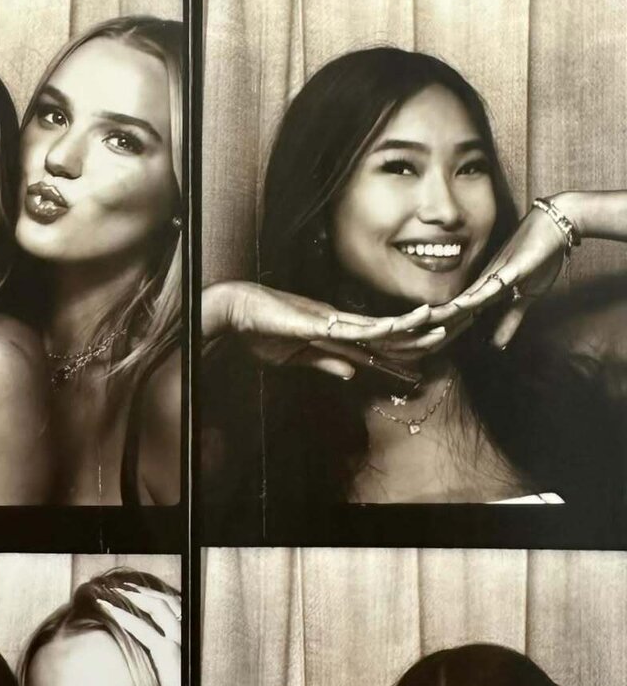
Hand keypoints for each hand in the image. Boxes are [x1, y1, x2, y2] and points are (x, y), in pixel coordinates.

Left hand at [97, 586, 180, 685]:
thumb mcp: (169, 675)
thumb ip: (160, 659)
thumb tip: (141, 651)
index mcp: (188, 641)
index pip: (175, 609)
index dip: (156, 598)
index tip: (136, 593)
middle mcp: (187, 638)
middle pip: (168, 602)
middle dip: (144, 592)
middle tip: (123, 587)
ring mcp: (180, 644)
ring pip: (160, 609)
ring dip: (135, 597)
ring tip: (115, 594)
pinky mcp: (169, 655)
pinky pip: (145, 630)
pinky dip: (127, 618)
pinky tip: (112, 612)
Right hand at [204, 280, 439, 380]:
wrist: (235, 312)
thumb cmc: (259, 331)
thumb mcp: (295, 357)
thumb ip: (324, 362)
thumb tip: (352, 372)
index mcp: (334, 333)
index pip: (376, 346)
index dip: (403, 353)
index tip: (427, 359)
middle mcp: (340, 323)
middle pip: (387, 336)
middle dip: (418, 339)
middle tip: (450, 338)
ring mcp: (332, 321)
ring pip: (379, 328)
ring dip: (410, 331)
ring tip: (439, 329)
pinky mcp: (320, 322)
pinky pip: (355, 326)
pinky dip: (381, 327)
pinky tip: (402, 326)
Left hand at [430, 203, 568, 348]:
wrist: (555, 224)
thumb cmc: (539, 258)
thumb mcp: (526, 298)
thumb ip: (510, 320)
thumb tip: (497, 346)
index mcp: (484, 292)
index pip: (458, 318)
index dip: (442, 334)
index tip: (421, 350)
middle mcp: (483, 285)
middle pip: (454, 311)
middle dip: (434, 327)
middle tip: (409, 341)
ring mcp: (495, 276)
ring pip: (465, 299)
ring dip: (445, 313)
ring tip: (422, 323)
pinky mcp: (512, 269)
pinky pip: (491, 285)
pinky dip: (476, 297)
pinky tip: (460, 305)